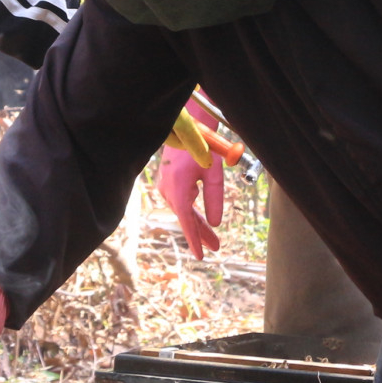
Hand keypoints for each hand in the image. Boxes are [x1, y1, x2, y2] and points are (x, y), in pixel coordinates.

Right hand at [157, 99, 223, 258]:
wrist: (188, 127)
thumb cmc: (203, 146)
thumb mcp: (214, 174)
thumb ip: (215, 199)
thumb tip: (215, 223)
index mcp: (178, 185)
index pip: (186, 219)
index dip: (194, 239)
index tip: (200, 255)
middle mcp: (168, 188)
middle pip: (186, 218)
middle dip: (200, 234)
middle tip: (216, 248)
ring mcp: (165, 185)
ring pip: (183, 212)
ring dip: (197, 225)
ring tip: (212, 241)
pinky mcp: (167, 183)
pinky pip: (180, 203)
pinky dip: (192, 214)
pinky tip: (201, 222)